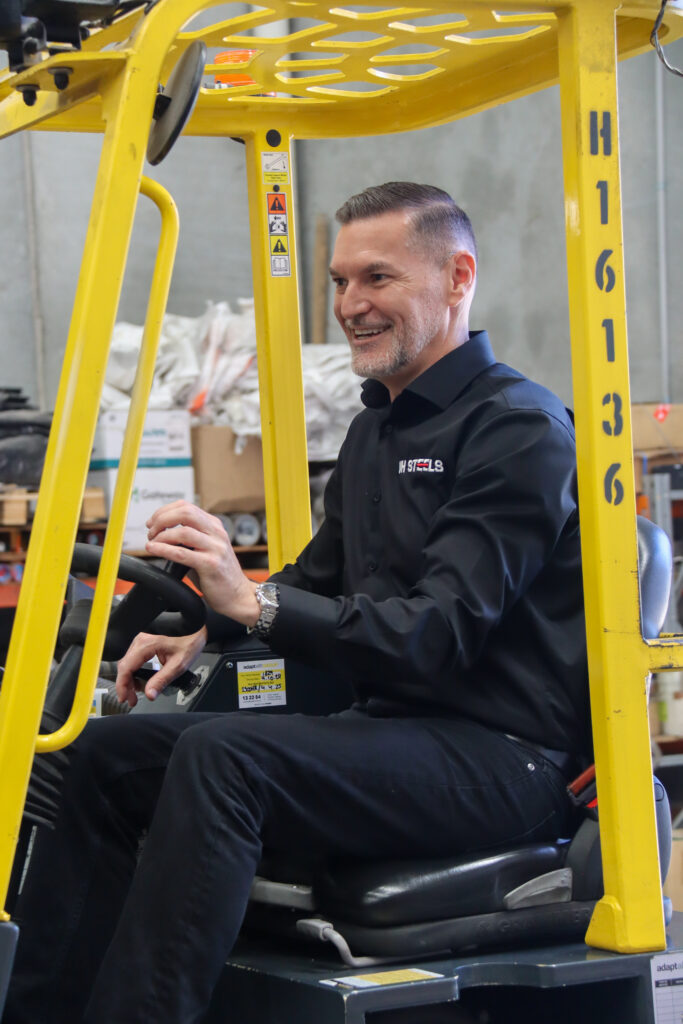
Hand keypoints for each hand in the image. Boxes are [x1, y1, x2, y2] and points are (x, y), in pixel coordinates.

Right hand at [116, 627, 206, 706]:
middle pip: (125, 667)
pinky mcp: (145, 643)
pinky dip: (135, 671)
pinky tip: (140, 681)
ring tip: (136, 693)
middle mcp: (140, 640)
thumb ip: (162, 680)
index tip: (124, 698)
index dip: (122, 686)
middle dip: (126, 685)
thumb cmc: (190, 640)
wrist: (197, 628)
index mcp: (145, 644)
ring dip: (130, 679)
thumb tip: (150, 694)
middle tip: (132, 700)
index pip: (126, 668)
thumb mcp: (178, 664)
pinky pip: (134, 659)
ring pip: (128, 663)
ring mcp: (142, 640)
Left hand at [144, 501, 259, 626]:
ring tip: (152, 542)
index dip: (164, 511)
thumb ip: (188, 540)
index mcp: (214, 526)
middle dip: (161, 519)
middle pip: (185, 513)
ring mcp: (215, 548)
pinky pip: (182, 553)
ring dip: (161, 535)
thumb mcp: (205, 550)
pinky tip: (153, 549)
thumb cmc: (218, 575)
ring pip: (183, 531)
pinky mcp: (211, 564)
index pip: (186, 506)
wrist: (238, 596)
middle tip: (151, 531)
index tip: (152, 522)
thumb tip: (160, 535)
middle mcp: (216, 533)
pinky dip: (163, 549)